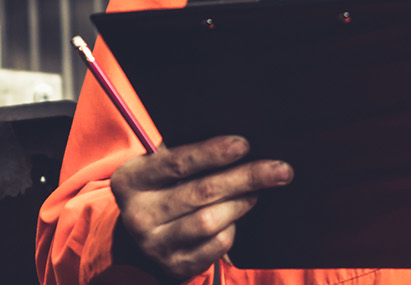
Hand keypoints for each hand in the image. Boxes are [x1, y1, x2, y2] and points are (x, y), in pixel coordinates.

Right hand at [110, 135, 292, 281]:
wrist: (137, 245)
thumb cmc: (159, 193)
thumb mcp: (156, 171)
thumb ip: (184, 157)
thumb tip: (238, 145)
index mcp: (131, 180)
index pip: (177, 163)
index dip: (212, 153)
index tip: (244, 144)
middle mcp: (138, 214)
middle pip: (202, 192)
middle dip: (245, 178)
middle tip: (280, 170)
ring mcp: (155, 244)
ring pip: (210, 221)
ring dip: (240, 203)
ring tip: (255, 192)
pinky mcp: (174, 267)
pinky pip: (215, 246)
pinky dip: (230, 230)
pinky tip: (233, 219)